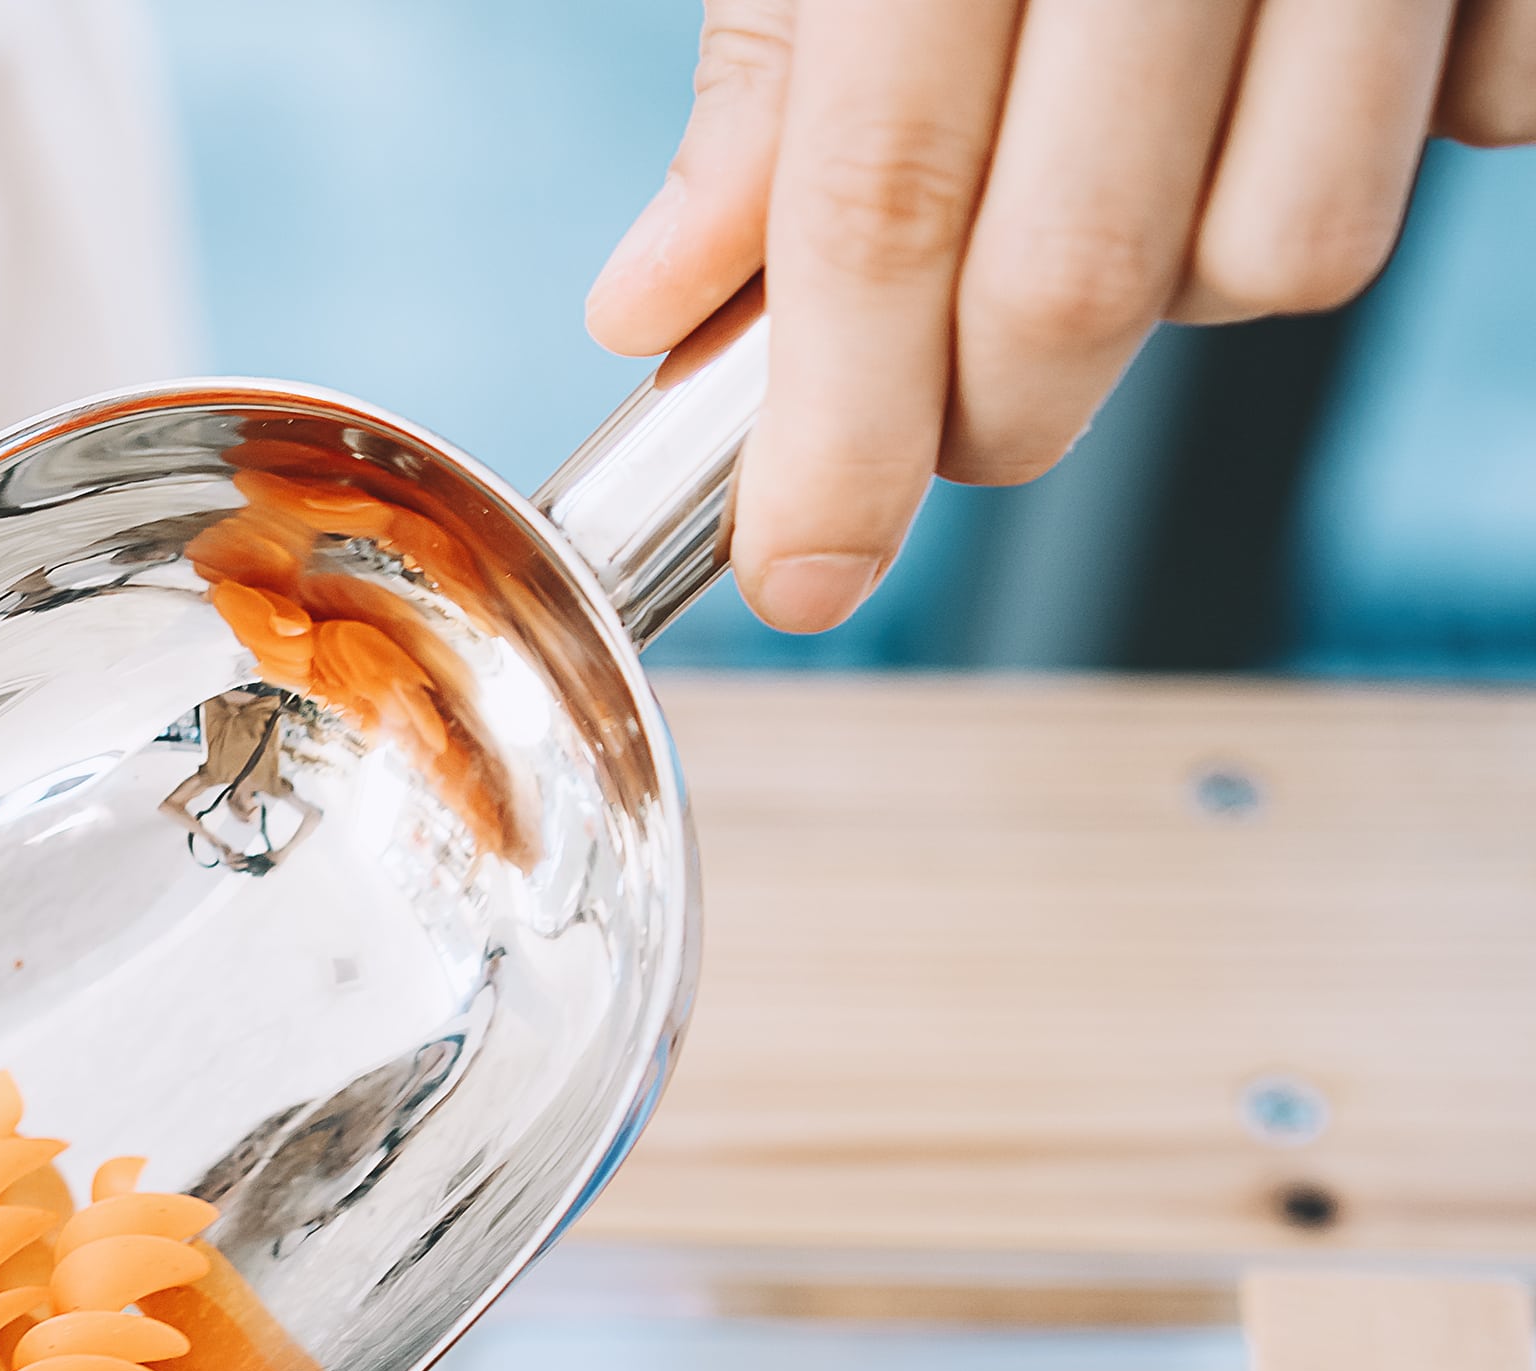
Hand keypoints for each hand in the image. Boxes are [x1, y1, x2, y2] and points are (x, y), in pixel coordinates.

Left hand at [590, 0, 1535, 632]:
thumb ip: (777, 54)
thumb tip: (662, 301)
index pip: (891, 202)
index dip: (838, 430)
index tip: (806, 572)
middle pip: (1091, 274)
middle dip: (990, 413)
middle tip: (937, 424)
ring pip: (1291, 248)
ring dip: (1185, 280)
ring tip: (1120, 173)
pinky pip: (1484, 126)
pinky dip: (1384, 136)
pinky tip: (1297, 46)